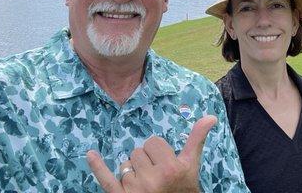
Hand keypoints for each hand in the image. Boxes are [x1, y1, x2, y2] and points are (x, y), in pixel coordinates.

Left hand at [87, 115, 216, 192]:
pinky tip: (90, 154)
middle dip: (145, 161)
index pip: (153, 142)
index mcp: (171, 168)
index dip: (159, 152)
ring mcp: (135, 190)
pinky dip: (98, 167)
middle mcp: (153, 179)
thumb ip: (197, 139)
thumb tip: (211, 117)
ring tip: (145, 186)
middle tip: (157, 177)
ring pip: (125, 163)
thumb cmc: (184, 188)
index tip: (166, 165)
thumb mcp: (191, 165)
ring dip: (132, 171)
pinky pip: (106, 179)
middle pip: (138, 151)